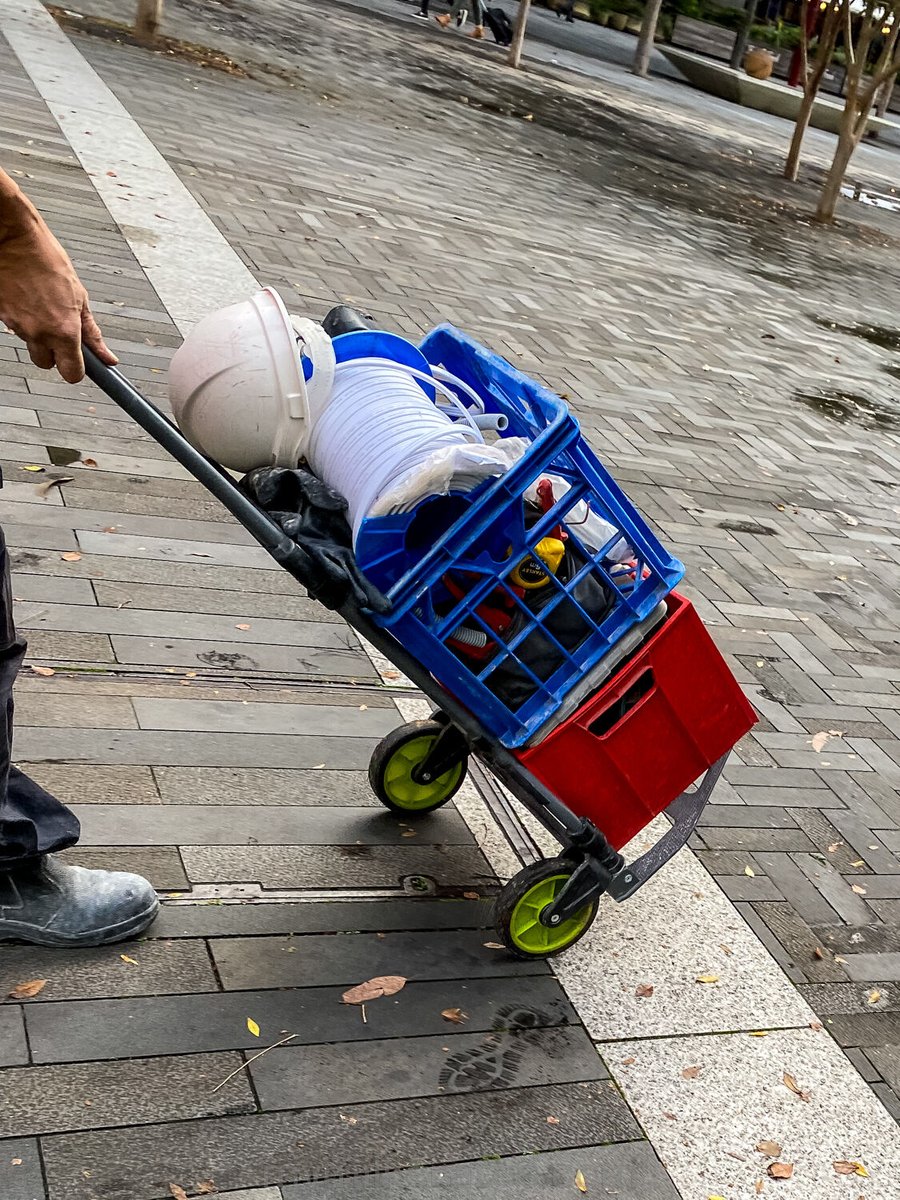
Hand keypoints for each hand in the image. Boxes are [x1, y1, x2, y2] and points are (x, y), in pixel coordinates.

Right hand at [0, 187, 115, 382]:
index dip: (76, 370)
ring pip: (30, 344)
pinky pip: (15, 328)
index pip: (72, 374)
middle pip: (46, 364)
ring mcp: (16, 326)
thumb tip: (107, 356)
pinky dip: (22, 320)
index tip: (80, 364)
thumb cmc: (46, 259)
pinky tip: (27, 300)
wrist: (12, 239)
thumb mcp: (80, 296)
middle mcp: (39, 333)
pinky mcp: (1, 317)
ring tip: (41, 304)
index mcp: (64, 330)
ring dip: (37, 332)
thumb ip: (92, 331)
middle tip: (59, 332)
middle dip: (54, 354)